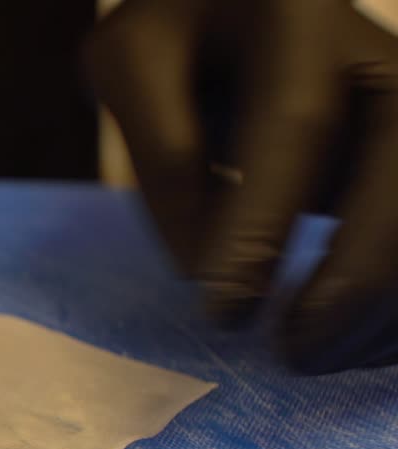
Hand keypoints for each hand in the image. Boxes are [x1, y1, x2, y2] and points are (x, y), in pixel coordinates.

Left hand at [85, 0, 397, 373]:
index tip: (223, 312)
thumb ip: (162, 154)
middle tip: (290, 351)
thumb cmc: (175, 39)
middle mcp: (380, 53)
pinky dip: (397, 304)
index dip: (263, 227)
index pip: (295, 126)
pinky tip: (353, 346)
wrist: (237, 5)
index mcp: (298, 18)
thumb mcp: (131, 68)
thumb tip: (205, 269)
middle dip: (354, 279)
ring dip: (387, 304)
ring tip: (316, 359)